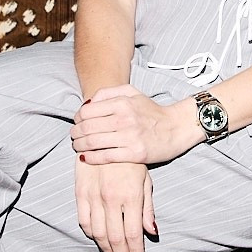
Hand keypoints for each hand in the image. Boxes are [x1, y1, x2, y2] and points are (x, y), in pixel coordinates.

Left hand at [70, 85, 193, 165]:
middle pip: (87, 128)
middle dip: (75, 133)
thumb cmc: (152, 111)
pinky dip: (91, 158)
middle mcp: (125, 119)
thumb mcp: (132, 93)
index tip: (77, 123)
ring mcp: (130, 137)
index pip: (87, 111)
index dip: (77, 118)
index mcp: (122, 103)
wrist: (177, 128)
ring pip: (93, 142)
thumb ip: (108, 93)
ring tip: (78, 147)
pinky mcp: (135, 154)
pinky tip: (86, 158)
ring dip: (80, 146)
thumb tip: (87, 102)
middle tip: (74, 137)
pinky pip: (105, 157)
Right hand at [75, 159, 156, 251]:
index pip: (133, 234)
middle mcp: (111, 199)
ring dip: (106, 249)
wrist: (104, 134)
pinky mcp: (80, 192)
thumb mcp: (145, 179)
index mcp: (131, 196)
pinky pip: (84, 220)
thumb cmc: (130, 158)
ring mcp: (94, 196)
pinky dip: (91, 234)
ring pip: (98, 233)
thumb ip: (147, 207)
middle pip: (115, 238)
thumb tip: (152, 232)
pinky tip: (99, 239)